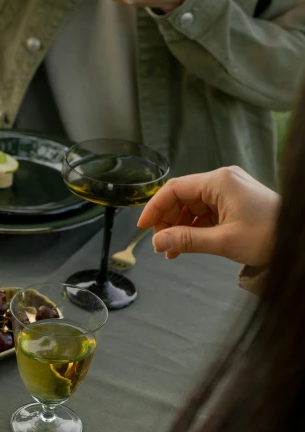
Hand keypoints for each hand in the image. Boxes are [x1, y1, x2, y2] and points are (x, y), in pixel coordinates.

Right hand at [137, 166, 279, 265]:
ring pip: (193, 206)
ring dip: (180, 226)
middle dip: (168, 220)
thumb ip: (187, 240)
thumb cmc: (269, 236)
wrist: (298, 239)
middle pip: (182, 196)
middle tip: (160, 244)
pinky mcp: (235, 202)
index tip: (143, 226)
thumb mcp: (224, 241)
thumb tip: (158, 241)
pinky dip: (195, 227)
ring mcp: (230, 190)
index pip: (175, 189)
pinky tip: (186, 245)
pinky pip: (206, 212)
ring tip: (172, 250)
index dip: (155, 207)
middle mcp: (223, 181)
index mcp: (219, 181)